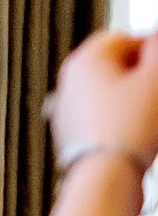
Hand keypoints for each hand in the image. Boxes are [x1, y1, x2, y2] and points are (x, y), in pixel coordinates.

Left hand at [50, 32, 157, 175]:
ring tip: (150, 116)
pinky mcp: (72, 139)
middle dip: (139, 77)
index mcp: (84, 60)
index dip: (149, 51)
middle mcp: (67, 84)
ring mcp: (66, 113)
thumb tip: (155, 37)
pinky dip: (118, 121)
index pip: (123, 39)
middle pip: (113, 69)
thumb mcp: (156, 78)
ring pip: (107, 96)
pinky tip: (135, 134)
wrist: (106, 178)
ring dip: (130, 100)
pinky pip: (101, 120)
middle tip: (156, 90)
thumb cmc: (129, 128)